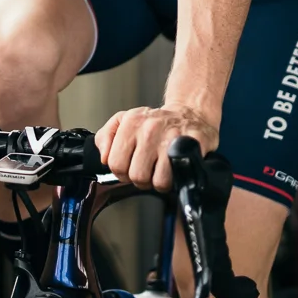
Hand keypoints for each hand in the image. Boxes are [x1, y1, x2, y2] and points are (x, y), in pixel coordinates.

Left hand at [95, 104, 218, 190]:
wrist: (188, 114)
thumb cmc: (154, 122)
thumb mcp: (124, 121)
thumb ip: (106, 137)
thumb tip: (104, 158)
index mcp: (131, 123)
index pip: (116, 164)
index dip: (122, 172)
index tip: (129, 167)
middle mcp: (150, 129)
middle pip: (137, 176)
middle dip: (142, 179)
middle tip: (147, 170)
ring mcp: (172, 137)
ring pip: (159, 181)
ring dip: (160, 182)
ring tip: (161, 171)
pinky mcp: (193, 145)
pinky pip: (180, 178)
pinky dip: (177, 180)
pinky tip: (175, 170)